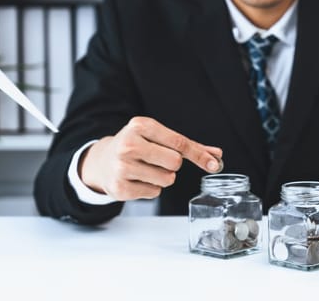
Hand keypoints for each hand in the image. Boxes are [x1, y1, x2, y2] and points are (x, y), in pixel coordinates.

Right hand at [79, 116, 222, 200]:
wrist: (102, 161)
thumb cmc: (137, 146)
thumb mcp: (158, 138)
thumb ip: (188, 146)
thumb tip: (217, 155)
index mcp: (140, 126)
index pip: (179, 142)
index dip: (199, 155)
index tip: (214, 164)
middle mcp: (129, 144)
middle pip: (175, 162)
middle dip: (173, 165)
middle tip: (159, 160)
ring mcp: (122, 167)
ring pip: (167, 179)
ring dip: (163, 177)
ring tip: (146, 169)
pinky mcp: (120, 188)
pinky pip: (154, 193)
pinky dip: (151, 188)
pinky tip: (138, 179)